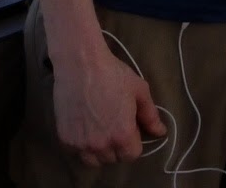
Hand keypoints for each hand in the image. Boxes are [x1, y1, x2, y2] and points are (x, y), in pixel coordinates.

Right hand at [53, 43, 166, 165]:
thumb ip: (150, 115)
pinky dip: (82, 144)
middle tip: (114, 124)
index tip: (130, 127)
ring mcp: (80, 144)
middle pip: (113, 158)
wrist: (80, 64)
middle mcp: (100, 144)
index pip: (131, 155)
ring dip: (99, 150)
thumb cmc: (113, 75)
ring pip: (94, 160)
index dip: (133, 142)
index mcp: (122, 135)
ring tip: (100, 128)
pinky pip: (77, 152)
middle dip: (117, 145)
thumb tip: (160, 132)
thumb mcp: (139, 91)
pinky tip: (85, 125)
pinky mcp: (64, 139)